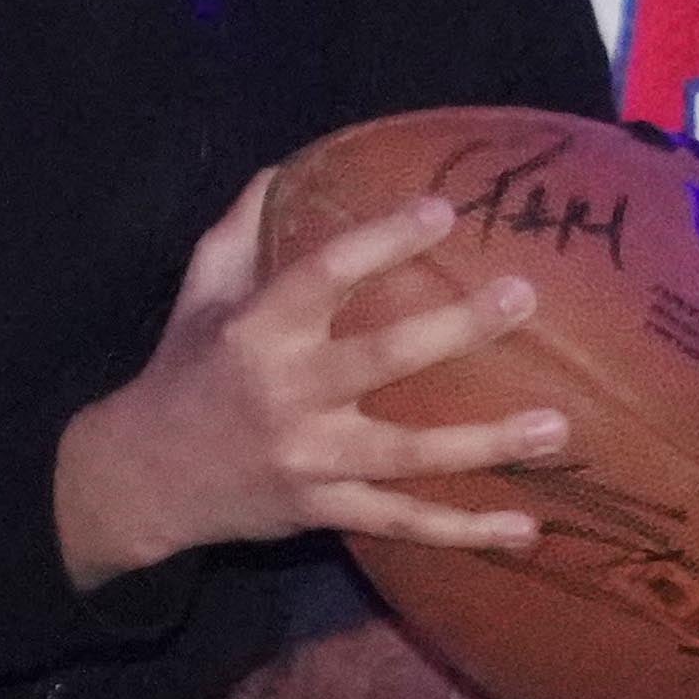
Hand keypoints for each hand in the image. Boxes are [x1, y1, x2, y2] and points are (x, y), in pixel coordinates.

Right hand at [52, 181, 559, 585]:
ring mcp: (310, 458)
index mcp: (257, 329)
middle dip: (457, 329)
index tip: (444, 212)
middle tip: (523, 296)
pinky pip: (401, 522)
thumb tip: (287, 167)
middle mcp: (287, 392)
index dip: (384, 240)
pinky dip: (463, 531)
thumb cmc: (183, 370)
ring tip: (557, 427)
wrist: (142, 477)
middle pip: (382, 357)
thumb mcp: (198, 292)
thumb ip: (240, 229)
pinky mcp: (324, 510)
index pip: (325, 274)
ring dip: (486, 442)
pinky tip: (526, 528)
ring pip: (407, 453)